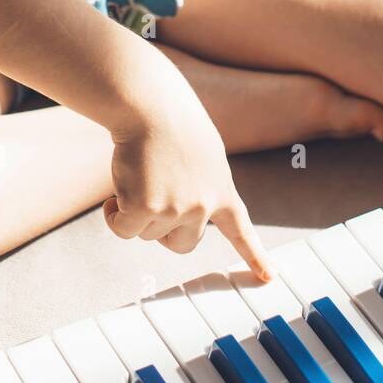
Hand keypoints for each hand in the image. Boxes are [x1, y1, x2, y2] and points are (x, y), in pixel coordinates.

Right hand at [104, 102, 275, 281]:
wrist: (150, 105)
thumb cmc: (170, 120)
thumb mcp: (201, 153)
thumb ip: (198, 185)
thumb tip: (168, 215)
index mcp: (221, 189)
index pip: (241, 230)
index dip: (254, 257)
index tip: (269, 278)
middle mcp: (203, 205)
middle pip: (181, 244)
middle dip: (161, 231)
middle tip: (149, 201)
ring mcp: (175, 208)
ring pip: (147, 233)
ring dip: (134, 210)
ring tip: (137, 173)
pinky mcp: (144, 208)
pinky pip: (123, 229)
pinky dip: (113, 216)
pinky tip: (113, 193)